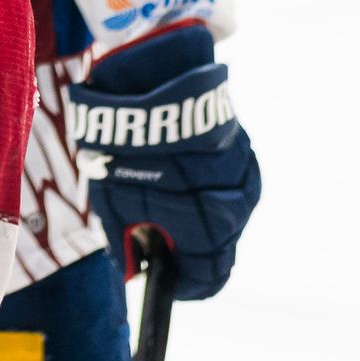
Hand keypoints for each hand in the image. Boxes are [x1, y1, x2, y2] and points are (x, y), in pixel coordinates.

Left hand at [69, 26, 259, 299]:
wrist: (149, 74)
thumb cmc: (125, 145)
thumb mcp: (114, 204)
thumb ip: (129, 245)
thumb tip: (135, 270)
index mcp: (206, 227)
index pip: (209, 279)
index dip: (185, 286)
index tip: (166, 280)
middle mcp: (235, 205)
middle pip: (220, 249)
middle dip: (191, 250)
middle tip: (159, 238)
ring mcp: (245, 175)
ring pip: (228, 216)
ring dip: (202, 216)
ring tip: (168, 198)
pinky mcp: (245, 148)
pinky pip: (232, 185)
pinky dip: (210, 188)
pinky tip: (186, 175)